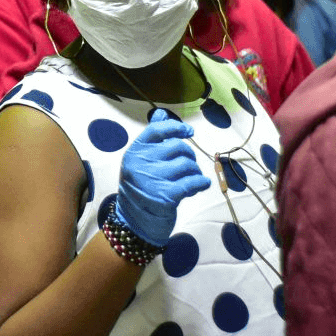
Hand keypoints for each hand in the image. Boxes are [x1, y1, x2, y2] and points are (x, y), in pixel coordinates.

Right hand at [116, 110, 210, 246]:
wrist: (133, 221)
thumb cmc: (140, 187)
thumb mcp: (140, 161)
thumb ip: (152, 138)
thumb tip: (161, 114)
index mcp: (135, 151)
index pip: (157, 130)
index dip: (176, 128)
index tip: (189, 132)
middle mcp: (140, 163)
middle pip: (177, 147)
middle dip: (188, 156)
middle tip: (188, 166)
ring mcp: (152, 179)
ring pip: (187, 165)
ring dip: (194, 172)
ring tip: (190, 180)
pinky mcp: (165, 196)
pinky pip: (192, 182)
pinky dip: (201, 182)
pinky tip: (202, 184)